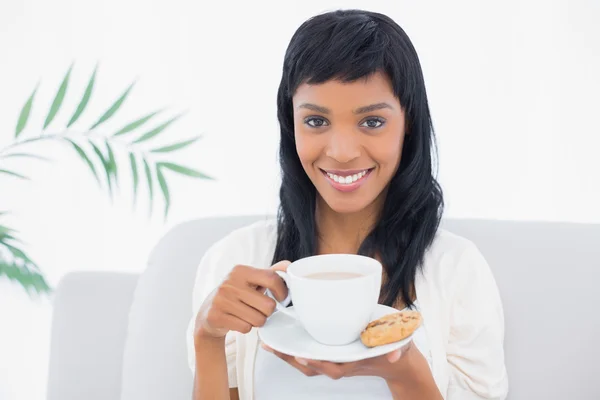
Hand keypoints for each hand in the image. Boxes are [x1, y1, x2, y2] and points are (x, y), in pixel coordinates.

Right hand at [194, 260, 290, 341]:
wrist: (208, 313)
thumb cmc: (236, 295)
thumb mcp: (251, 280)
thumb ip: (271, 273)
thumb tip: (288, 266)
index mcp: (241, 270)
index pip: (272, 278)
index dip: (282, 291)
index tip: (282, 298)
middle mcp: (230, 283)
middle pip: (269, 305)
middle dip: (268, 312)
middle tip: (260, 309)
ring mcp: (221, 299)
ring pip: (258, 319)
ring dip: (258, 321)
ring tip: (248, 315)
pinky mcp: (216, 316)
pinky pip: (245, 328)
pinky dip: (246, 328)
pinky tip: (238, 321)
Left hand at [260, 340, 415, 381]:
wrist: (398, 363)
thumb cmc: (397, 350)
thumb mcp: (402, 346)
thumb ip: (400, 348)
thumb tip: (395, 354)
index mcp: (356, 362)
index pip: (335, 368)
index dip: (319, 365)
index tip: (304, 358)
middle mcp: (343, 363)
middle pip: (313, 368)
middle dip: (293, 359)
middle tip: (273, 347)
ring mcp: (336, 361)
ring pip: (308, 363)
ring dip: (289, 356)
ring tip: (270, 344)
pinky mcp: (333, 355)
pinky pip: (311, 356)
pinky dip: (296, 350)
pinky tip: (282, 341)